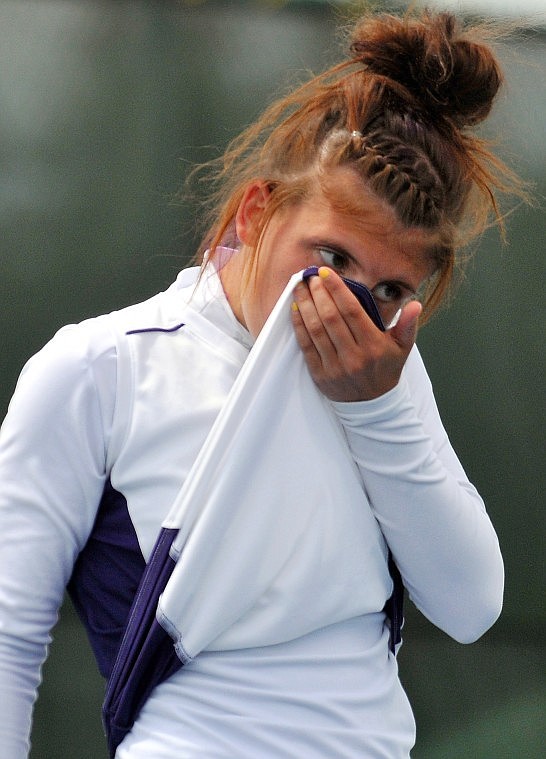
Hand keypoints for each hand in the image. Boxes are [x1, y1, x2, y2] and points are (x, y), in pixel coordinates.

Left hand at [291, 267, 421, 400]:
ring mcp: (335, 367)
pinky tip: (295, 310)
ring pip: (316, 330)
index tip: (325, 273)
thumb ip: (408, 324)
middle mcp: (354, 356)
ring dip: (305, 306)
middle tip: (310, 277)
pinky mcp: (320, 375)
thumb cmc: (386, 370)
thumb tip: (415, 304)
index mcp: (374, 345)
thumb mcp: (402, 348)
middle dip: (318, 294)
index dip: (337, 289)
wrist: (372, 406)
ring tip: (299, 288)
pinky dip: (299, 326)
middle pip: (331, 317)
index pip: (352, 311)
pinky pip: (306, 346)